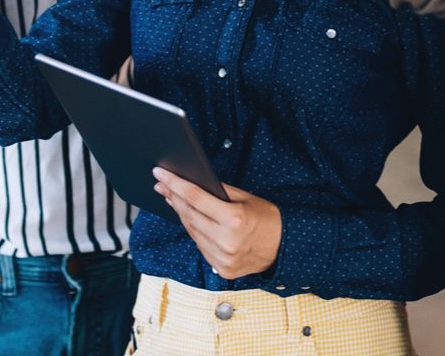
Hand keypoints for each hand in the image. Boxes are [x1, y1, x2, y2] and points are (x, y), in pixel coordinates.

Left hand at [153, 167, 281, 279]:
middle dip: (173, 197)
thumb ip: (219, 191)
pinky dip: (194, 231)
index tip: (160, 174)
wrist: (284, 247)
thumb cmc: (266, 218)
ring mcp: (222, 258)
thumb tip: (194, 182)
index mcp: (233, 219)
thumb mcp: (245, 197)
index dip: (175, 184)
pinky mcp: (221, 270)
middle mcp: (225, 241)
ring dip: (180, 214)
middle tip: (161, 184)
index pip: (195, 198)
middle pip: (189, 215)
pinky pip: (200, 246)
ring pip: (192, 232)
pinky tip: (188, 219)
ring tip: (171, 198)